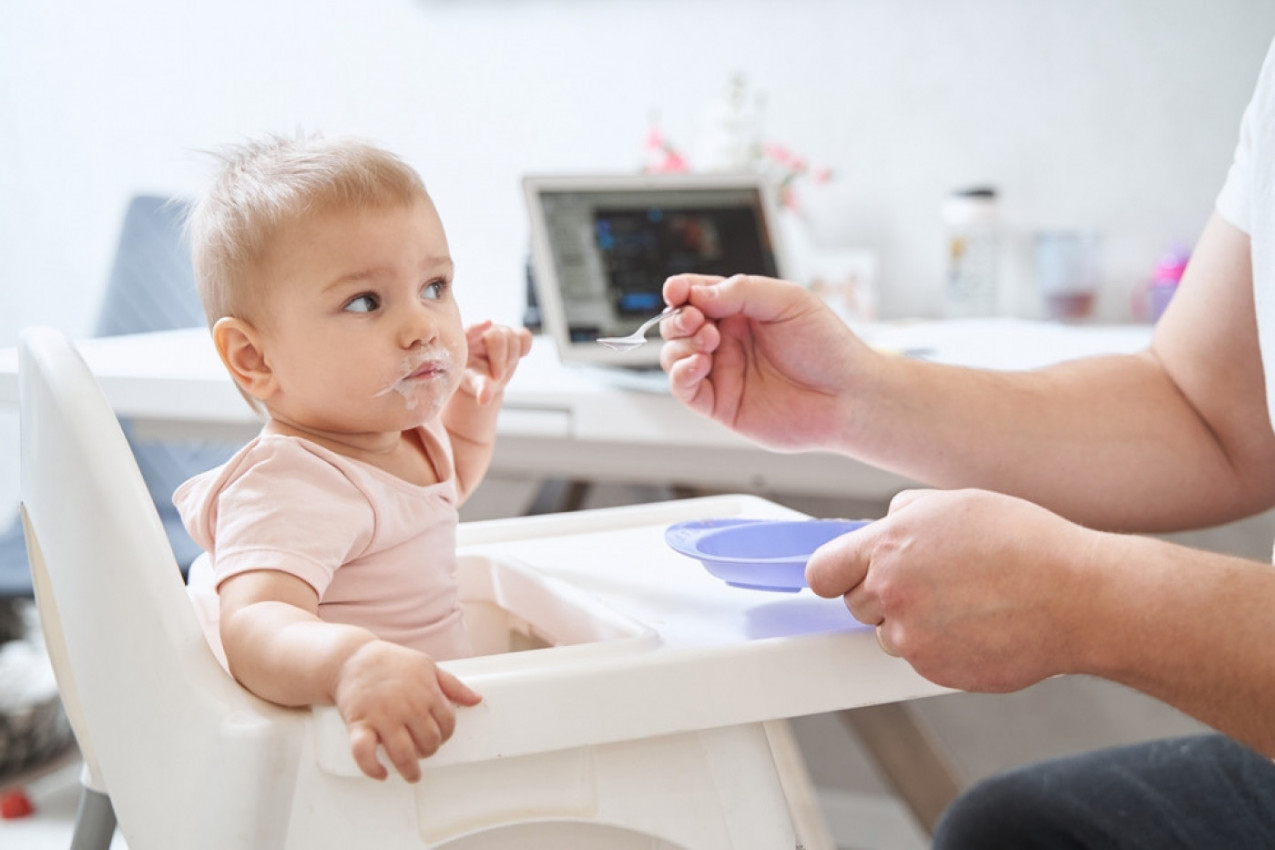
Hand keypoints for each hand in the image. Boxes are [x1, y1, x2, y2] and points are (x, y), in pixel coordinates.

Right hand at [332, 640, 481, 781]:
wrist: (353, 658)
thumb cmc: (391, 663)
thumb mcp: (428, 666)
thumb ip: (453, 686)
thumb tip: (476, 700)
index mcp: (426, 692)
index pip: (447, 724)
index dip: (446, 735)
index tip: (439, 738)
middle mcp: (407, 706)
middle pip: (429, 741)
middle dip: (429, 751)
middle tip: (423, 752)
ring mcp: (382, 716)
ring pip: (403, 753)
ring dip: (410, 770)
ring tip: (412, 775)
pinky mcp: (359, 723)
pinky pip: (364, 752)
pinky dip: (373, 768)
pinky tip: (381, 773)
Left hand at [462, 321, 532, 404]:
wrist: (487, 378)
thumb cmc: (475, 377)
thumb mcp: (475, 383)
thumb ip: (480, 388)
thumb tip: (484, 399)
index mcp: (466, 341)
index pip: (471, 330)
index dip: (478, 326)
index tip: (487, 322)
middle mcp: (483, 332)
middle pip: (497, 338)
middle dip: (500, 360)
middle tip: (496, 376)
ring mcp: (499, 331)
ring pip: (513, 338)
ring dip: (511, 358)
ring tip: (501, 368)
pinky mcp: (513, 333)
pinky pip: (525, 337)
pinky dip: (524, 349)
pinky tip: (515, 357)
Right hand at [659, 273, 874, 450]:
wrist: (848, 395)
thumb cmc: (827, 346)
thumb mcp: (788, 301)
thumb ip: (741, 291)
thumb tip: (698, 294)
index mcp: (741, 311)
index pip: (696, 294)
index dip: (680, 291)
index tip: (676, 290)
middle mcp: (728, 341)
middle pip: (679, 324)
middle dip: (679, 318)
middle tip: (697, 320)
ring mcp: (723, 372)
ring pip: (675, 355)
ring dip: (681, 344)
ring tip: (708, 341)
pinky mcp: (721, 404)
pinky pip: (684, 389)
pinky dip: (680, 374)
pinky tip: (697, 364)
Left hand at [805, 488, 1094, 692]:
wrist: (1076, 597)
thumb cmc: (1023, 543)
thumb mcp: (954, 503)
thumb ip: (903, 514)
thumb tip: (882, 525)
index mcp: (888, 547)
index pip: (821, 572)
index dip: (835, 574)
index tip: (846, 575)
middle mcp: (891, 594)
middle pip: (855, 604)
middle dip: (882, 595)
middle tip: (932, 583)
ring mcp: (912, 638)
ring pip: (888, 635)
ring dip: (913, 624)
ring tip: (964, 603)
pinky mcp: (935, 670)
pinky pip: (920, 659)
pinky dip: (941, 648)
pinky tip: (977, 626)